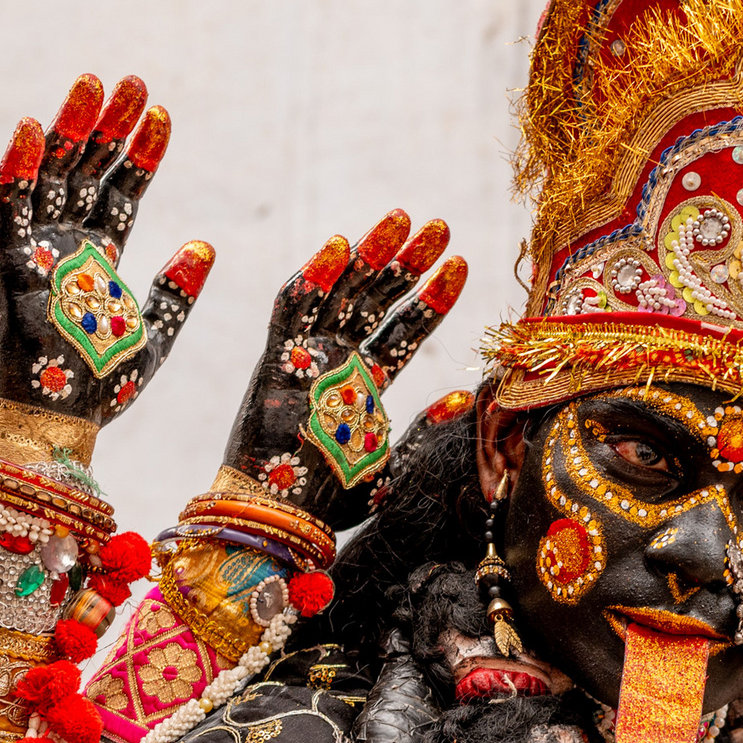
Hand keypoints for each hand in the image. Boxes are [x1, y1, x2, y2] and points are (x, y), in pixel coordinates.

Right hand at [0, 75, 211, 430]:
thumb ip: (175, 291)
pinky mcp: (6, 273)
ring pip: (47, 176)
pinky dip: (13, 172)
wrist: (55, 433)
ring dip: (66, 129)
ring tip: (93, 83)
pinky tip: (27, 128)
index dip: (141, 152)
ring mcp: (33, 255)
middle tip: (131, 80)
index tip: (164, 113)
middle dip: (107, 125)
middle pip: (86, 171)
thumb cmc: (98, 391)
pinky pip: (5, 214)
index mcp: (96, 259)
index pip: (122, 191)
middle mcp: (62, 248)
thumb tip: (205, 245)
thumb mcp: (152, 336)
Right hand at [222, 210, 466, 529]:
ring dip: (368, 254)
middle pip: (377, 299)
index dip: (433, 297)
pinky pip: (291, 311)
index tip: (462, 263)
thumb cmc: (332, 499)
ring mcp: (307, 358)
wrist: (279, 523)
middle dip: (407, 262)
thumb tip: (468, 396)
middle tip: (439, 226)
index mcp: (367, 382)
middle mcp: (338, 362)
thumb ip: (427, 429)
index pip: (406, 329)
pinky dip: (312, 278)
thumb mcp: (395, 464)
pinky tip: (340, 245)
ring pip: (340, 291)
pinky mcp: (275, 363)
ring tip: (403, 219)